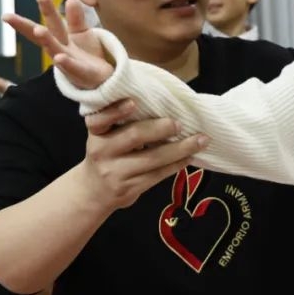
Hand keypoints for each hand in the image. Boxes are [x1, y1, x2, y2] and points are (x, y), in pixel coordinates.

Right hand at [4, 0, 112, 88]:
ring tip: (38, 29)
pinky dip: (66, 63)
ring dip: (46, 40)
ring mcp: (70, 63)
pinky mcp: (84, 74)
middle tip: (9, 16)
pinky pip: (74, 68)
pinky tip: (59, 57)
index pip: (46, 24)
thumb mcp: (82, 34)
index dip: (35, 15)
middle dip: (29, 26)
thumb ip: (76, 18)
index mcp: (60, 40)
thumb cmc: (88, 58)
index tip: (21, 5)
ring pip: (55, 50)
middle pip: (44, 36)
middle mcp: (60, 51)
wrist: (104, 82)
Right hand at [77, 98, 207, 209]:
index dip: (116, 110)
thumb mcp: (104, 135)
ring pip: (153, 158)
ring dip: (181, 148)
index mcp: (96, 132)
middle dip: (160, 128)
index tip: (134, 102)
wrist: (93, 192)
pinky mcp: (129, 188)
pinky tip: (189, 156)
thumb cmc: (106, 154)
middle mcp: (102, 151)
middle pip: (134, 136)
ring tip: (200, 140)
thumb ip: (122, 121)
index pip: (100, 119)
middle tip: (179, 123)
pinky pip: (158, 175)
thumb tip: (162, 104)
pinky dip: (176, 164)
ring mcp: (115, 172)